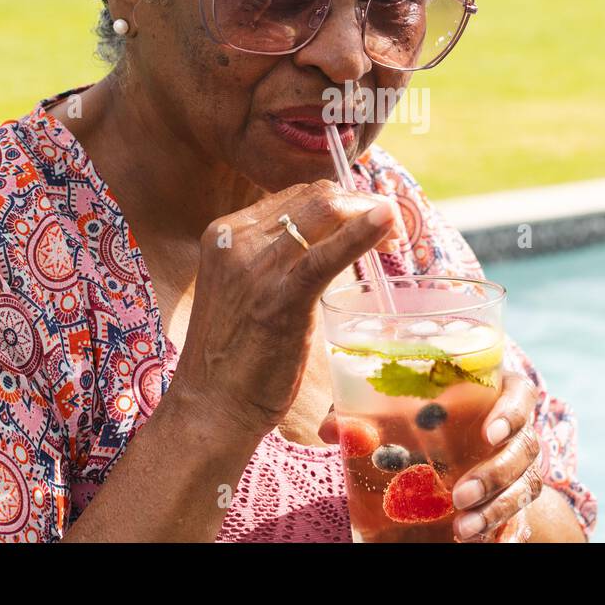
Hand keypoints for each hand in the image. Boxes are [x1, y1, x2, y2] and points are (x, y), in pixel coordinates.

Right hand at [169, 180, 401, 440]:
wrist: (210, 407)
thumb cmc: (234, 357)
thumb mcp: (245, 290)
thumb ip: (274, 260)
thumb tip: (324, 242)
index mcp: (225, 233)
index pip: (294, 197)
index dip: (338, 203)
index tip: (366, 219)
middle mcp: (237, 239)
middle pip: (313, 197)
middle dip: (358, 204)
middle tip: (388, 229)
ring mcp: (255, 266)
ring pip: (324, 213)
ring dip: (367, 215)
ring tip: (394, 236)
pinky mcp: (280, 297)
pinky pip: (327, 255)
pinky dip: (362, 233)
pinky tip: (388, 220)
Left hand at [318, 370, 543, 541]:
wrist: (434, 453)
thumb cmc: (412, 416)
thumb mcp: (387, 413)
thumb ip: (363, 414)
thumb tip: (332, 430)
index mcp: (491, 392)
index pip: (520, 394)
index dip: (512, 412)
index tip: (490, 433)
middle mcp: (512, 428)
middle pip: (526, 445)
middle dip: (496, 473)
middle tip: (459, 495)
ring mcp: (517, 464)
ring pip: (526, 484)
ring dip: (498, 508)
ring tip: (463, 530)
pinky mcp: (514, 497)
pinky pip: (523, 516)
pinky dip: (507, 531)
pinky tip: (483, 543)